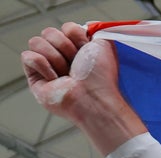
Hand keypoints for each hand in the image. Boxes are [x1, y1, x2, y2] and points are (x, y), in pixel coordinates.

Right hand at [22, 23, 145, 154]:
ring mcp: (47, 66)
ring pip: (36, 42)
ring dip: (55, 57)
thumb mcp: (104, 45)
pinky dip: (43, 66)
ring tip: (67, 74)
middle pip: (49, 32)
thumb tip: (83, 27)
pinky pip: (28, 56)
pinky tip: (55, 79)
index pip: (65, 28)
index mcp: (77, 49)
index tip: (86, 50)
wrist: (94, 97)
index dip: (76, 36)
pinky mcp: (35, 77)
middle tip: (76, 64)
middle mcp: (61, 56)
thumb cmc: (101, 77)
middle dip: (65, 47)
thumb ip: (93, 31)